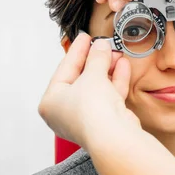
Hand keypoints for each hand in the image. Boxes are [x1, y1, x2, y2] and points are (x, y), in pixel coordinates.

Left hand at [38, 33, 140, 148]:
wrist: (113, 137)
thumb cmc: (92, 111)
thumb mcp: (91, 75)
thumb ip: (96, 57)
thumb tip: (100, 45)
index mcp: (51, 102)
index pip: (64, 69)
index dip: (76, 51)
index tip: (85, 37)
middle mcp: (66, 112)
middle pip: (81, 78)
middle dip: (95, 60)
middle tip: (103, 44)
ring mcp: (86, 117)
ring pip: (97, 87)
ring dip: (108, 69)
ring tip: (116, 52)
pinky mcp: (105, 121)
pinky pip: (108, 96)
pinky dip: (115, 81)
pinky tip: (123, 65)